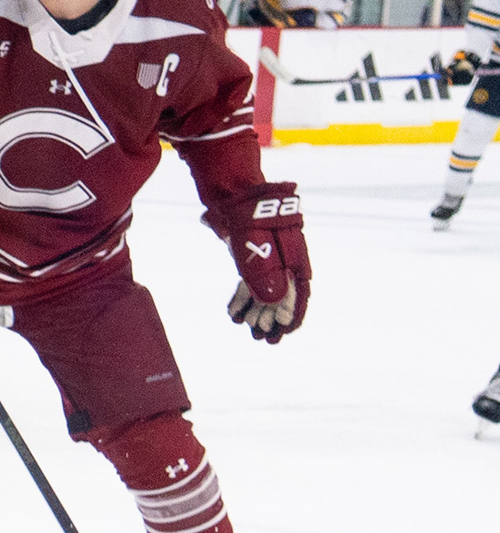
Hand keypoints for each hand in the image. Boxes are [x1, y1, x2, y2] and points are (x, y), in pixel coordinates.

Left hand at [213, 188, 308, 340]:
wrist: (234, 192)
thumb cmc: (249, 215)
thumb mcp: (254, 243)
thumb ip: (263, 270)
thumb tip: (273, 302)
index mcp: (294, 256)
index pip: (299, 291)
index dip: (292, 314)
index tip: (285, 333)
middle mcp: (285, 258)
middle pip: (282, 295)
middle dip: (273, 319)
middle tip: (265, 341)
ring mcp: (269, 257)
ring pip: (266, 290)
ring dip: (258, 312)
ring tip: (251, 332)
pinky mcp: (252, 255)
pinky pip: (251, 281)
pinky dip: (244, 298)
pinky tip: (235, 315)